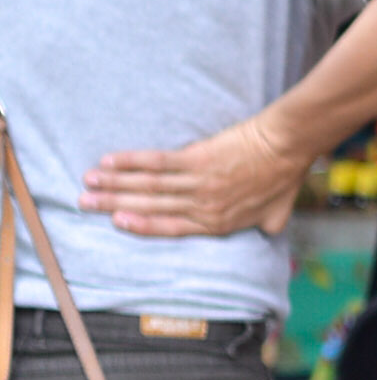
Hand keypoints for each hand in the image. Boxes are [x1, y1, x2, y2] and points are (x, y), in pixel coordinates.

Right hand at [81, 110, 306, 238]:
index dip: (141, 226)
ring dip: (115, 184)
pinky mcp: (197, 159)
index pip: (171, 228)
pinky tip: (111, 161)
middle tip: (86, 202)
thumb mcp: (276, 213)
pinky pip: (157, 163)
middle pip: (150, 208)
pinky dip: (131, 162)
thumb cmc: (284, 177)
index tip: (117, 222)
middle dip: (114, 205)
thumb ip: (264, 226)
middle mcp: (203, 206)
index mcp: (218, 222)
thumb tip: (266, 233)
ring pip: (147, 187)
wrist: (287, 146)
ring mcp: (198, 183)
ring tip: (90, 182)